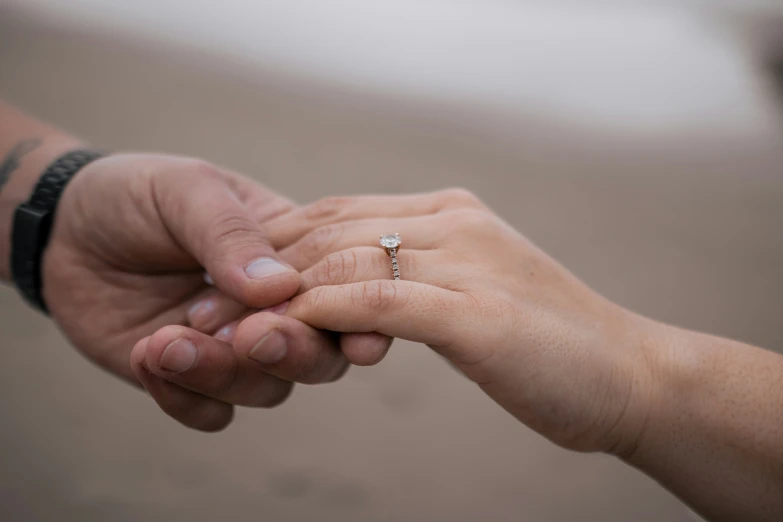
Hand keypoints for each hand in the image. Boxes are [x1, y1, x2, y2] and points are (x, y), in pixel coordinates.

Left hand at [42, 153, 388, 429]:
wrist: (66, 228)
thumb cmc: (139, 195)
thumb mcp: (188, 190)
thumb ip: (231, 235)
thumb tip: (280, 287)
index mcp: (294, 258)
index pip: (344, 294)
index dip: (358, 321)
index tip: (358, 340)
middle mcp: (274, 311)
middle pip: (320, 357)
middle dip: (292, 353)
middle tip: (249, 336)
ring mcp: (234, 350)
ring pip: (265, 390)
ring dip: (222, 373)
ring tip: (166, 340)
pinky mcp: (190, 379)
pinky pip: (210, 414)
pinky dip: (182, 396)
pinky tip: (145, 355)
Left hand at [231, 189, 657, 453]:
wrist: (631, 374)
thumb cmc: (550, 342)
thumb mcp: (475, 291)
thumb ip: (419, 275)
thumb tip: (354, 285)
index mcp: (448, 211)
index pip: (337, 212)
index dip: (274, 240)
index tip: (226, 273)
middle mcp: (452, 221)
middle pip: (328, 230)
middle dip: (257, 264)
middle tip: (199, 295)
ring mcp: (465, 260)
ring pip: (344, 260)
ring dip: (274, 291)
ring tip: (220, 318)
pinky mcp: (475, 311)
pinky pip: (377, 298)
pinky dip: (320, 309)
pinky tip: (281, 324)